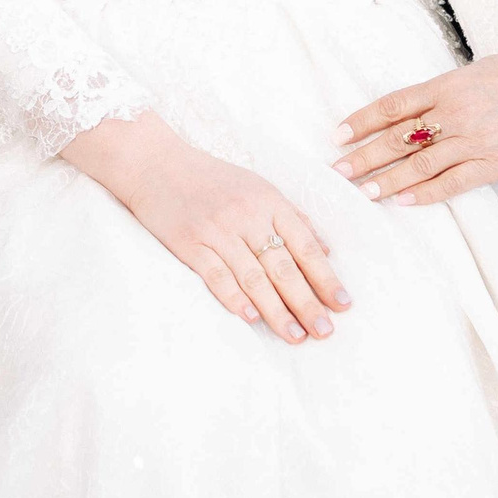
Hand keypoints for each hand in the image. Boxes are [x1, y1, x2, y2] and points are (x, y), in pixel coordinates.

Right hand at [62, 113, 350, 343]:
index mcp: (269, 200)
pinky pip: (216, 275)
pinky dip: (234, 297)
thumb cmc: (211, 178)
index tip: (343, 304)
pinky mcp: (188, 242)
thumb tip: (327, 250)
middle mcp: (247, 215)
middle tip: (325, 332)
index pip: (305, 245)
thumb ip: (292, 216)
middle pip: (283, 266)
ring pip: (253, 276)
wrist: (154, 162)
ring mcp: (216, 229)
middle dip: (307, 302)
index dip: (326, 277)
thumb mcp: (258, 187)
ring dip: (277, 310)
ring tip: (295, 335)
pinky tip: (251, 317)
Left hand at [329, 42, 497, 204]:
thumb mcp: (482, 69)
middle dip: (364, 155)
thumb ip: (450, 87)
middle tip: (337, 170)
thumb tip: (424, 104)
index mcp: (450, 83)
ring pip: (420, 163)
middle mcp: (457, 111)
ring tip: (362, 191)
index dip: (363, 120)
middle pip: (399, 136)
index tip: (339, 133)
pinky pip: (453, 183)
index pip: (394, 104)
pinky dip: (425, 193)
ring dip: (386, 179)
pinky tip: (403, 201)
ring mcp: (477, 139)